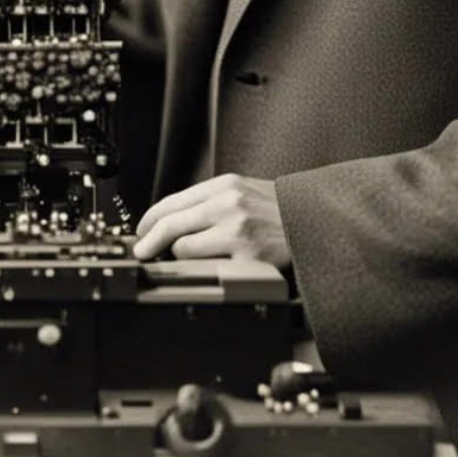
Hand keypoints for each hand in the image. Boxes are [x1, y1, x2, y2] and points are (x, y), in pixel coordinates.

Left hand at [132, 173, 289, 268]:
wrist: (316, 225)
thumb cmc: (279, 211)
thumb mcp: (243, 191)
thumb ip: (210, 201)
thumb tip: (172, 221)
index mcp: (225, 186)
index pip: (173, 202)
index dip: (149, 220)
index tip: (141, 232)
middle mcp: (229, 205)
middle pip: (171, 224)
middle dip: (149, 241)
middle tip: (141, 251)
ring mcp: (237, 233)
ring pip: (184, 248)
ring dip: (181, 256)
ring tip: (192, 257)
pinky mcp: (247, 260)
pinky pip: (208, 269)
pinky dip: (204, 270)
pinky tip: (212, 267)